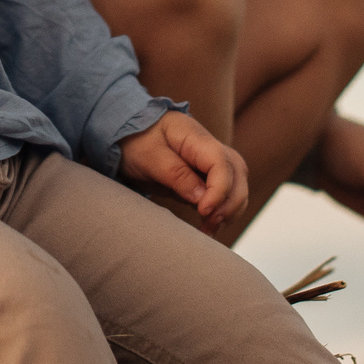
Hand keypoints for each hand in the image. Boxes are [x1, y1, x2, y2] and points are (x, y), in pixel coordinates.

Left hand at [118, 110, 249, 234]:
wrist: (126, 134)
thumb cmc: (135, 140)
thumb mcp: (149, 156)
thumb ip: (176, 174)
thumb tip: (202, 198)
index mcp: (196, 137)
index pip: (221, 163)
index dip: (219, 189)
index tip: (204, 210)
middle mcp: (209, 148)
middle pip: (237, 174)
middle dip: (230, 201)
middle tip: (210, 222)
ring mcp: (208, 163)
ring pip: (236, 185)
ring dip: (229, 209)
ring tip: (209, 229)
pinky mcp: (204, 177)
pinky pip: (223, 193)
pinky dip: (222, 211)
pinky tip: (209, 227)